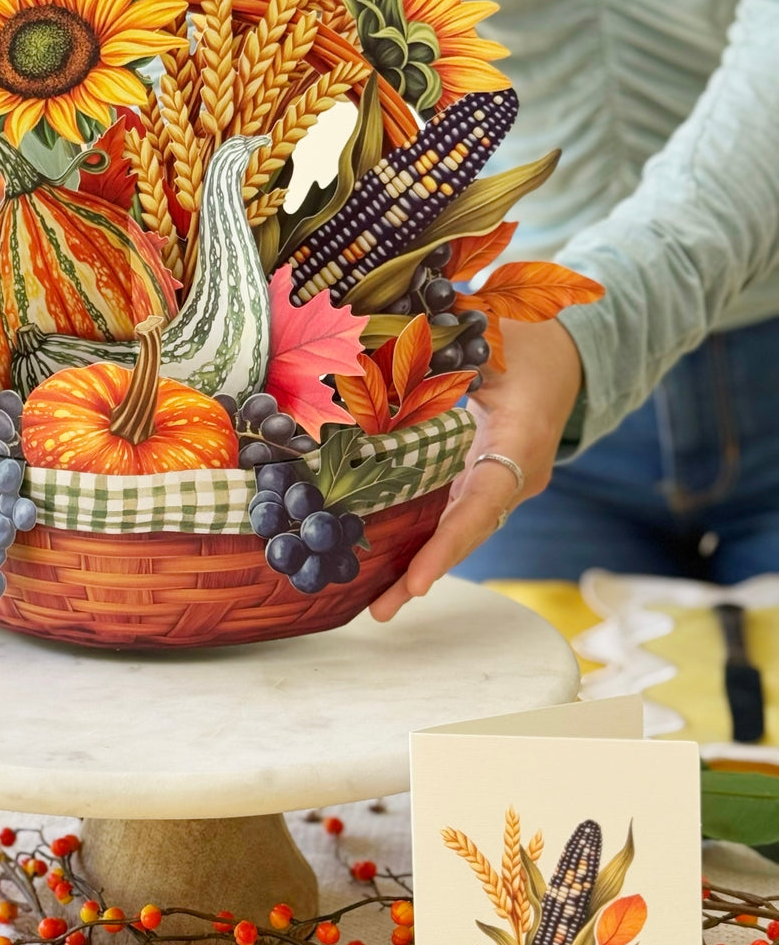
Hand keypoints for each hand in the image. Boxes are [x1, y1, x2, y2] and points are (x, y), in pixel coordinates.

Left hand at [369, 317, 582, 621]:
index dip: (450, 541)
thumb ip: (448, 344)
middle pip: (468, 532)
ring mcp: (503, 484)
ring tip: (375, 605)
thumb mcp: (495, 335)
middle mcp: (516, 475)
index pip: (483, 501)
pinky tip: (385, 566)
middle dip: (424, 571)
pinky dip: (424, 540)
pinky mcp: (486, 483)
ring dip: (419, 566)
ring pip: (461, 531)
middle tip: (381, 610)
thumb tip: (386, 335)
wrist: (569, 354)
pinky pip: (456, 517)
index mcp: (520, 441)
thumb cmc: (531, 341)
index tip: (418, 578)